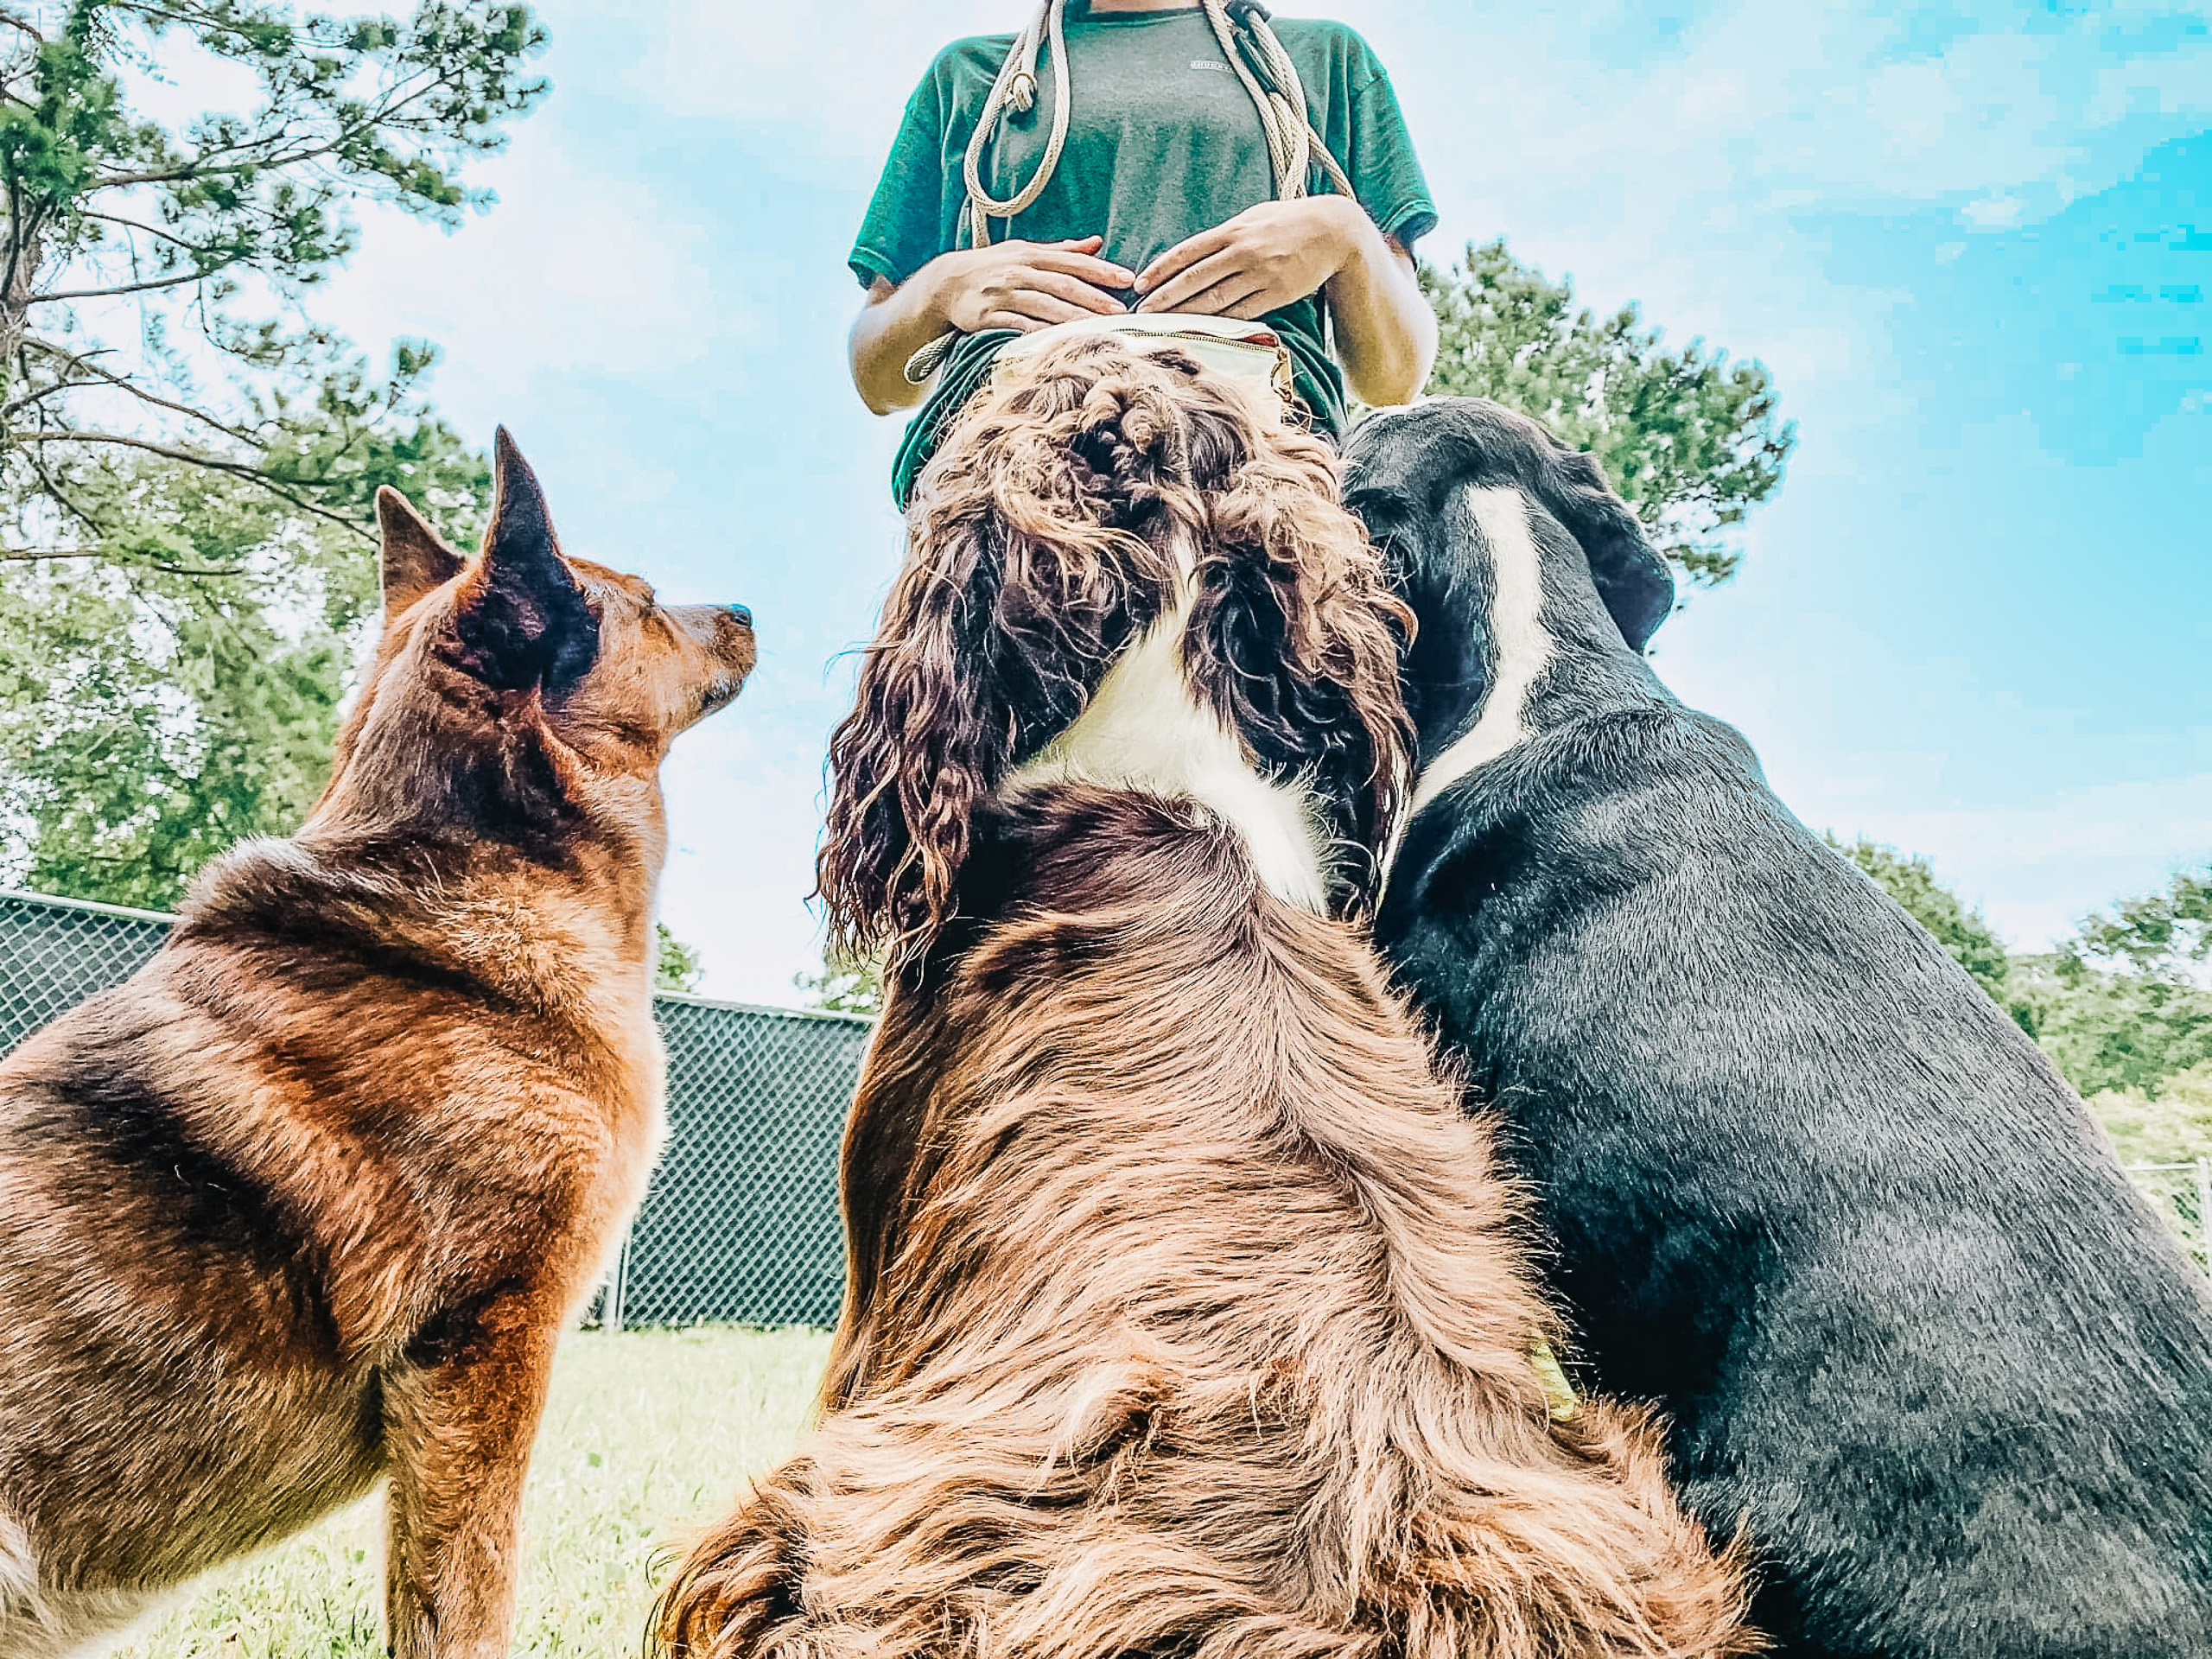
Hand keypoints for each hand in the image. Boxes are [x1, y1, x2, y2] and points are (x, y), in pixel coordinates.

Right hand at [938, 235, 1132, 333]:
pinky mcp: (988, 317)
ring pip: (1044, 307)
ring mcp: (1003, 295)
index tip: (1128, 280)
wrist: (945, 284)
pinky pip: (1018, 327)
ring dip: (1073, 318)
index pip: (1073, 262)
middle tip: (1121, 311)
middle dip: (1093, 298)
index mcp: (1031, 255)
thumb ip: (1061, 251)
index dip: (1102, 271)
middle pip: (1063, 285)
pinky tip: (1058, 342)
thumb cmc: (993, 267)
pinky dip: (1039, 334)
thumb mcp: (1024, 252)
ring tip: (1098, 329)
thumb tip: (1096, 243)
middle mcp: (1019, 272)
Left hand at [1132, 197, 1369, 318]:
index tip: (1140, 284)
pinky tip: (1198, 329)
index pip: (1188, 251)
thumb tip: (1194, 252)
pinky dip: (1217, 322)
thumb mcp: (1254, 217)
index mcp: (1234, 230)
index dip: (1161, 269)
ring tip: (1162, 324)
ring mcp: (1260, 274)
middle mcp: (1244, 251)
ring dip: (1185, 313)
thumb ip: (1225, 235)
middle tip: (1141, 311)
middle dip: (1165, 297)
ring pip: (1214, 299)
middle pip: (1195, 278)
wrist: (1334, 232)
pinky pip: (1241, 312)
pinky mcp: (1276, 293)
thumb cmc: (1289, 222)